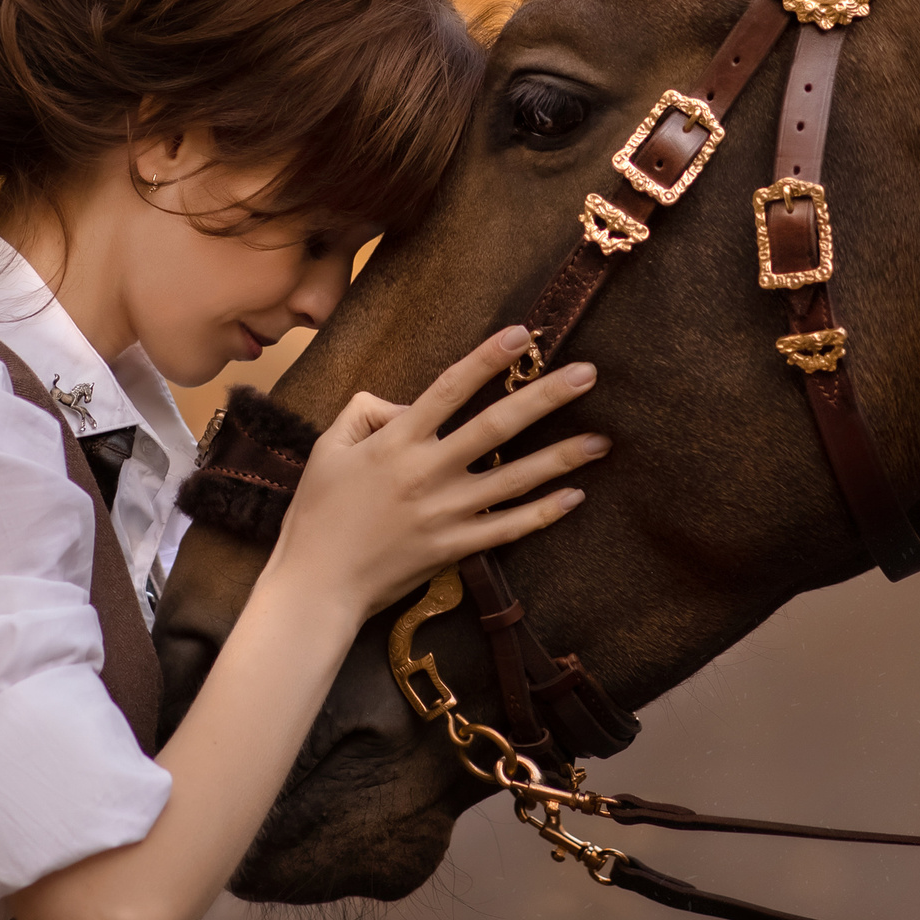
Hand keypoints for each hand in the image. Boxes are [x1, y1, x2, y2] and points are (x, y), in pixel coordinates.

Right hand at [262, 326, 606, 624]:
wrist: (318, 585)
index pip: (450, 388)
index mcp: (396, 442)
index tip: (524, 334)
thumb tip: (405, 402)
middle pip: (496, 426)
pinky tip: (576, 496)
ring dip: (561, 457)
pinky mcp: (456, 548)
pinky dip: (544, 513)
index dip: (487, 359)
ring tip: (602, 440)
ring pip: (515, 479)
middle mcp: (428, 473)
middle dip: (545, 397)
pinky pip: (509, 528)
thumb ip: (364, 412)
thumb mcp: (327, 448)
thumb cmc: (317, 513)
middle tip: (588, 374)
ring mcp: (446, 513)